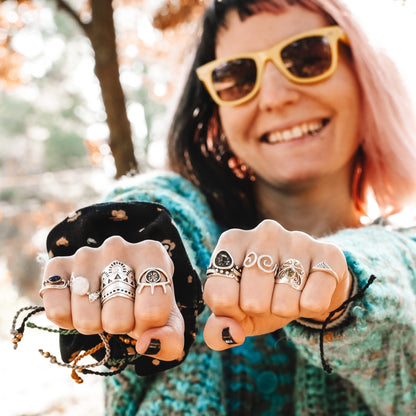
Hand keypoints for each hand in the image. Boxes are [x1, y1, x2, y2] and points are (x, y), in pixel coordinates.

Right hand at [41, 236, 184, 360]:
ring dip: (95, 326)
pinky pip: (56, 312)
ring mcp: (85, 255)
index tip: (146, 316)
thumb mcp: (167, 318)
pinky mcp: (57, 266)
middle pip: (117, 318)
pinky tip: (80, 307)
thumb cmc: (145, 299)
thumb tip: (146, 344)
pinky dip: (68, 321)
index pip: (152, 311)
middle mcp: (117, 247)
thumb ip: (171, 338)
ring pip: (86, 319)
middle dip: (121, 327)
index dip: (148, 327)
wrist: (117, 279)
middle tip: (123, 312)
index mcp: (152, 253)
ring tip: (103, 308)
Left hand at [203, 220, 351, 349]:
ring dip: (286, 311)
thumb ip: (218, 329)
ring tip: (288, 295)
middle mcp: (264, 233)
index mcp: (232, 241)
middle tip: (267, 299)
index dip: (230, 312)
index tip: (239, 304)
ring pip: (284, 302)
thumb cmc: (263, 295)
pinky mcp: (328, 253)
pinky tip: (308, 293)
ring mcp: (297, 239)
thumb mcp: (236, 312)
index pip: (218, 294)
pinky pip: (315, 301)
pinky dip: (310, 309)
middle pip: (252, 301)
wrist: (308, 282)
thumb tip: (231, 333)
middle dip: (260, 312)